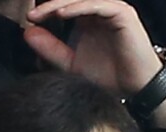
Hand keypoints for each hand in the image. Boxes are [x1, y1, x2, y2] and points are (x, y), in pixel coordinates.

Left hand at [25, 0, 161, 95]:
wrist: (137, 89)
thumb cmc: (111, 78)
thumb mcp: (73, 65)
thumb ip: (51, 49)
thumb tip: (28, 33)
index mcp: (88, 18)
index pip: (64, 5)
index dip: (46, 10)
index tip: (29, 20)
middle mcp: (100, 10)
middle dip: (49, 5)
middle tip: (33, 15)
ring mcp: (112, 9)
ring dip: (60, 4)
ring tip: (44, 13)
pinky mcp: (122, 13)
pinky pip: (96, 4)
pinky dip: (78, 7)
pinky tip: (62, 14)